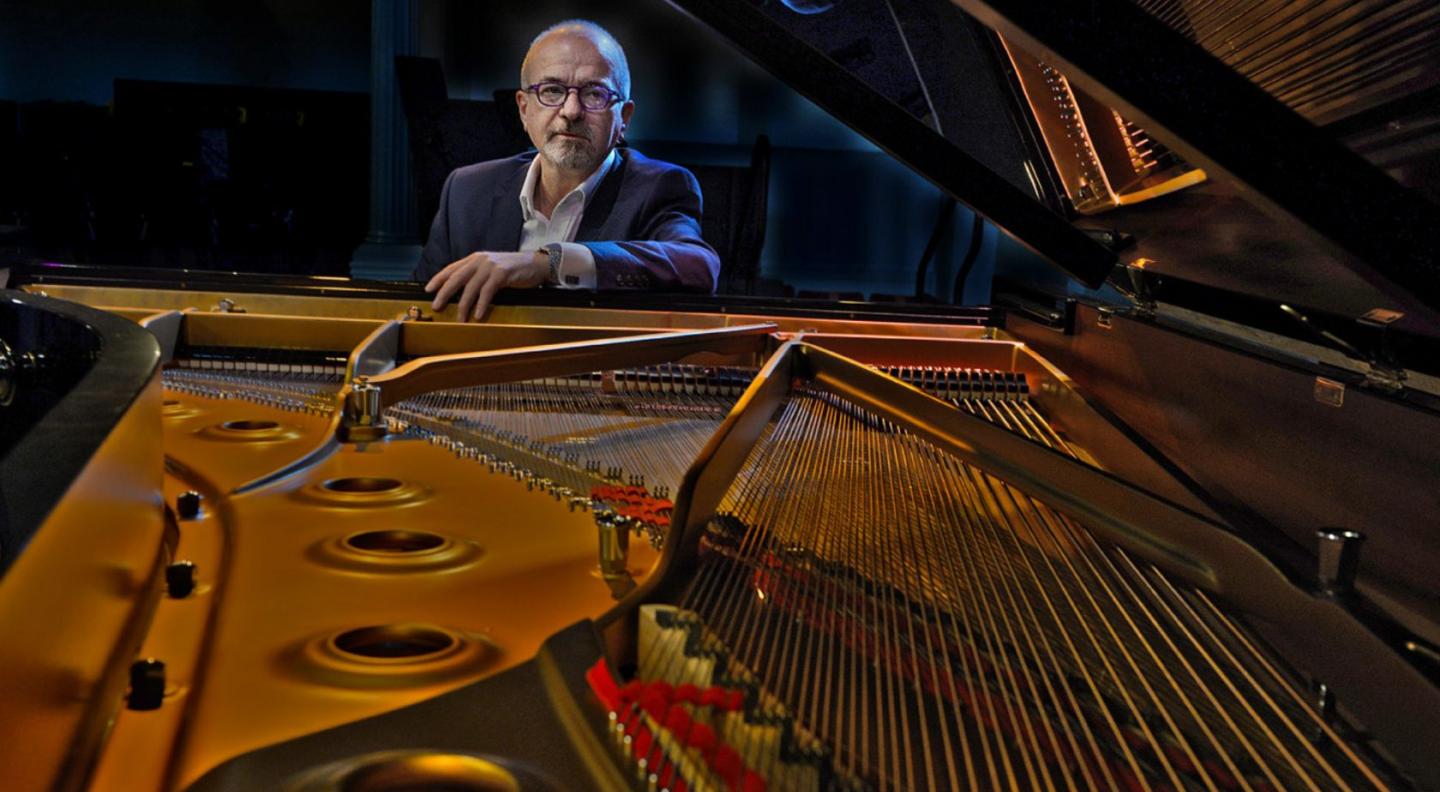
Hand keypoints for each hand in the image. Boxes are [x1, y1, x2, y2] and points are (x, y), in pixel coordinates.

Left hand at [424, 250, 548, 320]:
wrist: (536, 264)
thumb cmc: (513, 270)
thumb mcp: (491, 269)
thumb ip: (476, 276)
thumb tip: (460, 291)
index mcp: (475, 258)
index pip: (451, 268)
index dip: (438, 279)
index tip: (428, 290)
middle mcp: (480, 260)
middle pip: (456, 277)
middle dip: (445, 292)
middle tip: (436, 306)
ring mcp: (490, 266)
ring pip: (471, 286)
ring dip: (463, 304)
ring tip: (460, 318)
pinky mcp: (502, 273)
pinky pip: (487, 291)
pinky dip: (481, 304)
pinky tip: (478, 315)